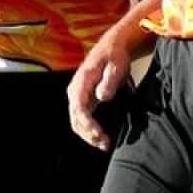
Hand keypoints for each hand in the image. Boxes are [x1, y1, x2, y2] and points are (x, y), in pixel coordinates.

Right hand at [67, 24, 131, 149]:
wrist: (112, 48)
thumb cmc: (115, 57)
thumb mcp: (117, 66)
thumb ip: (109, 82)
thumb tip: (102, 97)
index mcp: (82, 81)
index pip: (79, 107)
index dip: (88, 123)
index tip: (99, 134)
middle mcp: (75, 89)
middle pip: (75, 118)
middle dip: (88, 133)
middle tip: (105, 143)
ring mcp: (77, 95)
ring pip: (76, 121)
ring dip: (88, 135)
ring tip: (104, 144)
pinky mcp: (83, 99)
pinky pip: (81, 118)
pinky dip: (89, 130)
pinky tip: (100, 137)